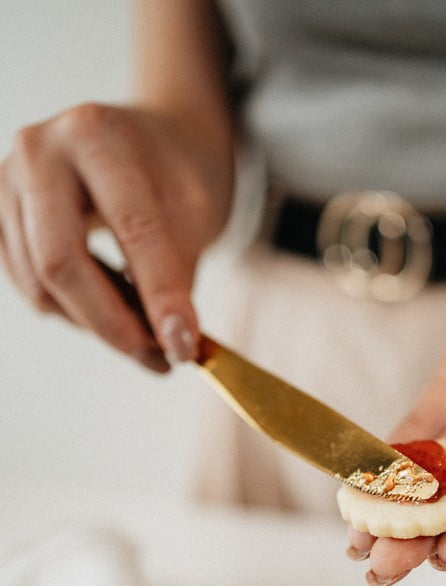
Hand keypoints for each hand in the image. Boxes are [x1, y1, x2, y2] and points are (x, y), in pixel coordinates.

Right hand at [0, 102, 232, 369]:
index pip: (131, 228)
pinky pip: (31, 290)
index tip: (184, 345)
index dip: (160, 294)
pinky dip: (75, 311)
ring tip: (145, 326)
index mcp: (98, 135)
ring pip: (42, 287)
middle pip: (61, 263)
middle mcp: (39, 151)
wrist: (142, 145)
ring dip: (98, 324)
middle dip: (114, 324)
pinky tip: (111, 301)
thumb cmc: (170, 176)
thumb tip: (172, 343)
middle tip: (160, 356)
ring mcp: (6, 183)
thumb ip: (179, 273)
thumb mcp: (194, 211)